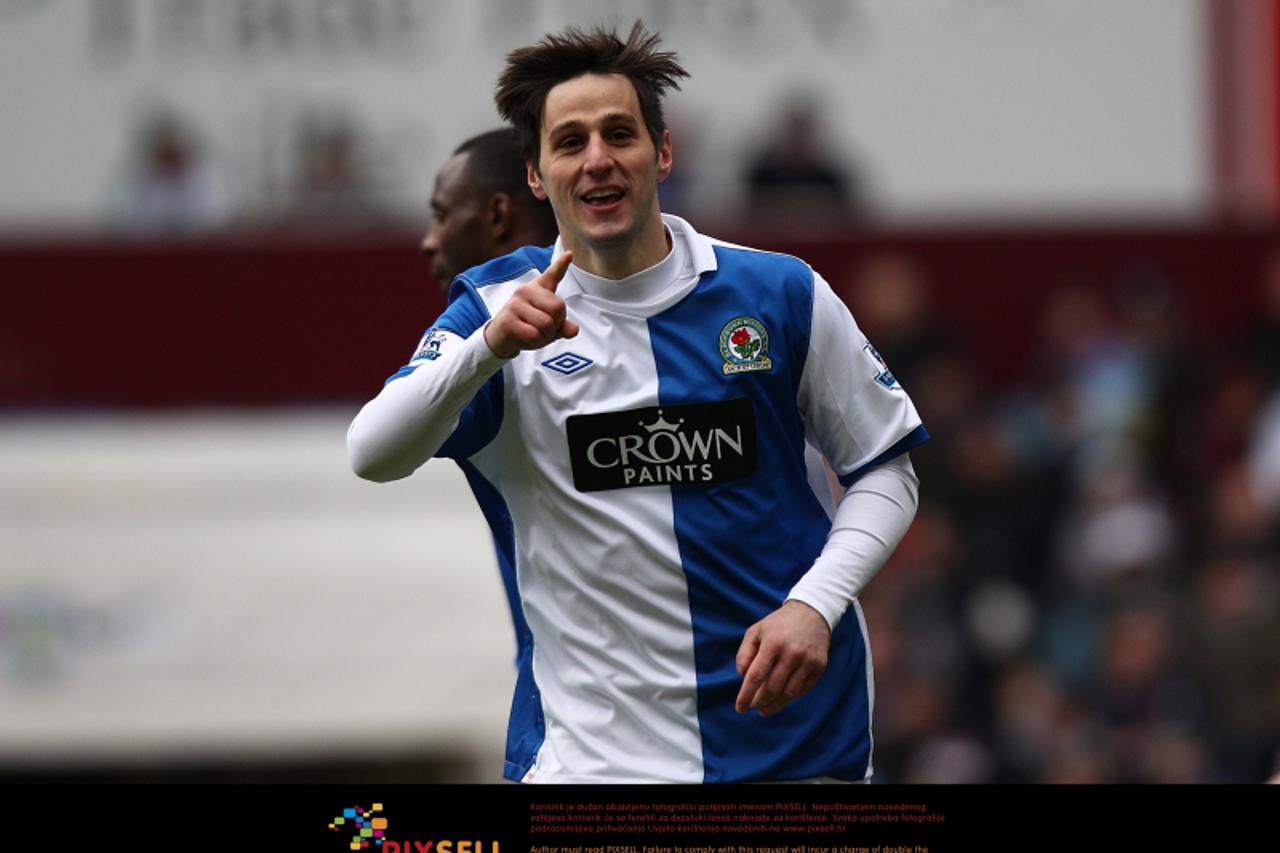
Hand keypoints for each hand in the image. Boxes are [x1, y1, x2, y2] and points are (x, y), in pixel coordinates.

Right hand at [483, 251, 579, 358]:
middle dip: (556, 326)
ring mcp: (515, 304)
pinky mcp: (508, 320)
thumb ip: (562, 325)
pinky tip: (526, 339)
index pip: (552, 274)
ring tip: (534, 335)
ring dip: (546, 337)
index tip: (570, 254)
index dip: (561, 265)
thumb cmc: (526, 327)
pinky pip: (535, 335)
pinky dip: (536, 343)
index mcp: (537, 288)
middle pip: (558, 308)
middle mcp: (525, 291)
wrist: (499, 337)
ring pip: (547, 324)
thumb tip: (573, 329)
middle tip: (544, 330)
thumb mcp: (548, 326)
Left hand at [735, 600, 830, 716]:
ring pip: (789, 693)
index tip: (740, 708)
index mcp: (773, 643)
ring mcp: (808, 660)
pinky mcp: (820, 665)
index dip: (746, 695)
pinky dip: (790, 697)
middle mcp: (792, 653)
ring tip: (764, 709)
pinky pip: (803, 689)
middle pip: (773, 688)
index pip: (756, 676)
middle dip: (760, 701)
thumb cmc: (778, 625)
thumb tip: (743, 677)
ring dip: (775, 705)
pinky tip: (781, 699)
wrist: (811, 612)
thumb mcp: (755, 632)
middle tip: (753, 707)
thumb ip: (744, 654)